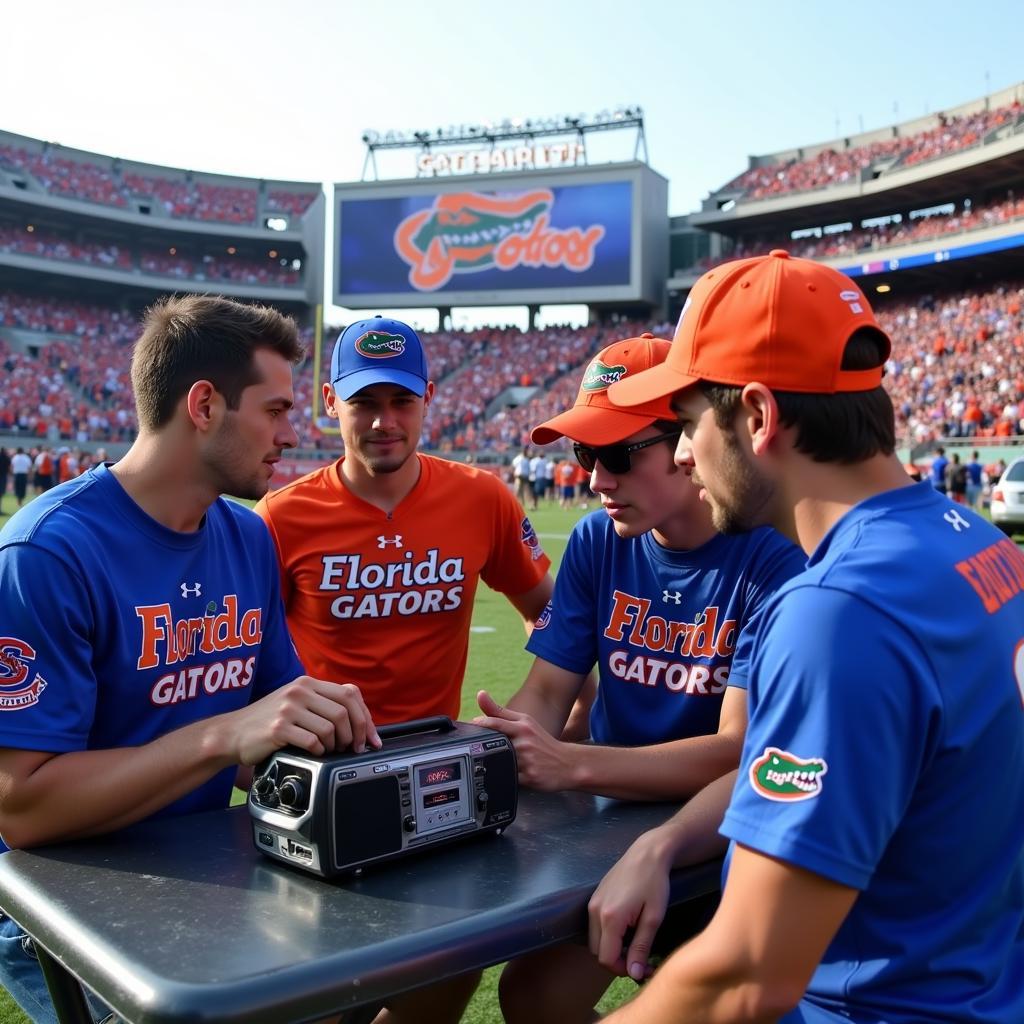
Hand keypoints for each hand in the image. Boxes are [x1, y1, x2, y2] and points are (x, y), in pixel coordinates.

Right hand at [228, 676, 380, 765]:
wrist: (232, 733)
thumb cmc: (268, 722)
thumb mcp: (296, 703)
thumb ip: (323, 703)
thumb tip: (361, 720)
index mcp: (308, 683)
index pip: (350, 693)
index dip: (366, 717)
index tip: (372, 738)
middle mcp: (300, 690)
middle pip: (344, 710)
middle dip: (356, 733)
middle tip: (353, 749)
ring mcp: (288, 708)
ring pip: (331, 727)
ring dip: (336, 744)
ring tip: (330, 751)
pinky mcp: (278, 728)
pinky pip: (313, 741)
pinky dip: (319, 751)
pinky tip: (314, 753)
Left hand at [474, 689, 575, 790]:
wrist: (569, 763)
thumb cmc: (542, 742)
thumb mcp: (525, 722)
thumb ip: (500, 711)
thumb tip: (480, 694)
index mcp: (522, 726)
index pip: (496, 722)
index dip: (480, 725)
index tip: (471, 728)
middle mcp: (525, 741)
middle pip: (495, 744)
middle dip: (484, 748)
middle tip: (477, 750)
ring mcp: (527, 760)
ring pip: (500, 762)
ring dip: (494, 764)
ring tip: (496, 764)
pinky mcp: (530, 777)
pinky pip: (508, 779)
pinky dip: (504, 778)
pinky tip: (507, 775)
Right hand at [588, 826, 674, 980]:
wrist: (647, 853)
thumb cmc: (655, 883)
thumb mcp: (653, 918)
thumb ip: (641, 948)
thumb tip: (635, 974)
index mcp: (610, 918)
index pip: (606, 959)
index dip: (623, 970)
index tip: (643, 968)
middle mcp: (595, 911)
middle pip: (597, 952)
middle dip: (616, 961)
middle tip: (640, 959)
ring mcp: (592, 902)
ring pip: (595, 940)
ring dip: (611, 948)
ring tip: (634, 944)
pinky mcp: (594, 896)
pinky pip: (595, 926)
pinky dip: (607, 935)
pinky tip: (626, 929)